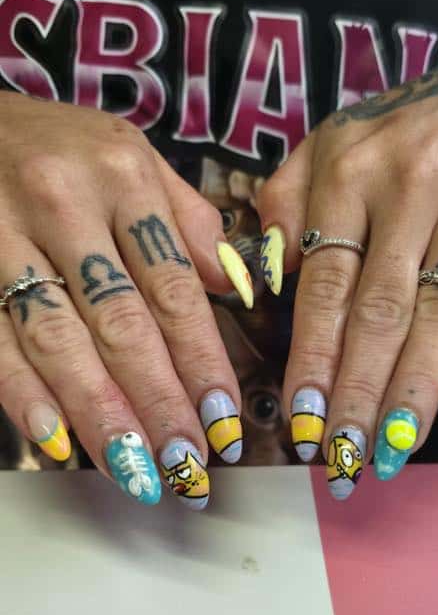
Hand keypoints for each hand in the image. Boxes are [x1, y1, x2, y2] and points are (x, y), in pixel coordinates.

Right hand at [0, 93, 252, 505]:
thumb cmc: (62, 146)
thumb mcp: (134, 157)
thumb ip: (188, 221)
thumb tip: (237, 289)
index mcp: (123, 177)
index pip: (173, 287)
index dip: (201, 360)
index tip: (224, 418)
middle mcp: (63, 205)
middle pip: (120, 323)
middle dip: (158, 402)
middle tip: (186, 463)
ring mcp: (3, 236)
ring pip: (58, 340)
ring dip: (99, 414)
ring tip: (136, 469)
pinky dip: (22, 393)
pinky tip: (55, 439)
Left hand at [258, 63, 437, 497]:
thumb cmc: (400, 133)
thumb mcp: (329, 144)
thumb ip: (287, 202)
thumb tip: (263, 277)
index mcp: (348, 172)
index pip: (325, 282)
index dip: (313, 356)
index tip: (302, 418)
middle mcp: (409, 185)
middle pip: (380, 307)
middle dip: (359, 390)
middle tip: (343, 456)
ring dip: (416, 386)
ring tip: (393, 448)